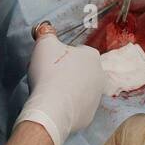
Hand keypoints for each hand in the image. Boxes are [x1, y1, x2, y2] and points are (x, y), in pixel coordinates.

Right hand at [14, 30, 105, 144]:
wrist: (52, 108)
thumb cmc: (50, 73)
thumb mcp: (44, 45)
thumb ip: (46, 33)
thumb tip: (45, 28)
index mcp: (92, 56)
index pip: (75, 52)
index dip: (60, 57)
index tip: (50, 63)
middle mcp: (100, 76)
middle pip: (79, 71)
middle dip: (66, 73)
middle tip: (49, 77)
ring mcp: (96, 97)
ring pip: (80, 89)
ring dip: (68, 90)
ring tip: (51, 93)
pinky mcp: (89, 115)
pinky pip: (76, 108)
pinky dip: (68, 107)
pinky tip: (56, 106)